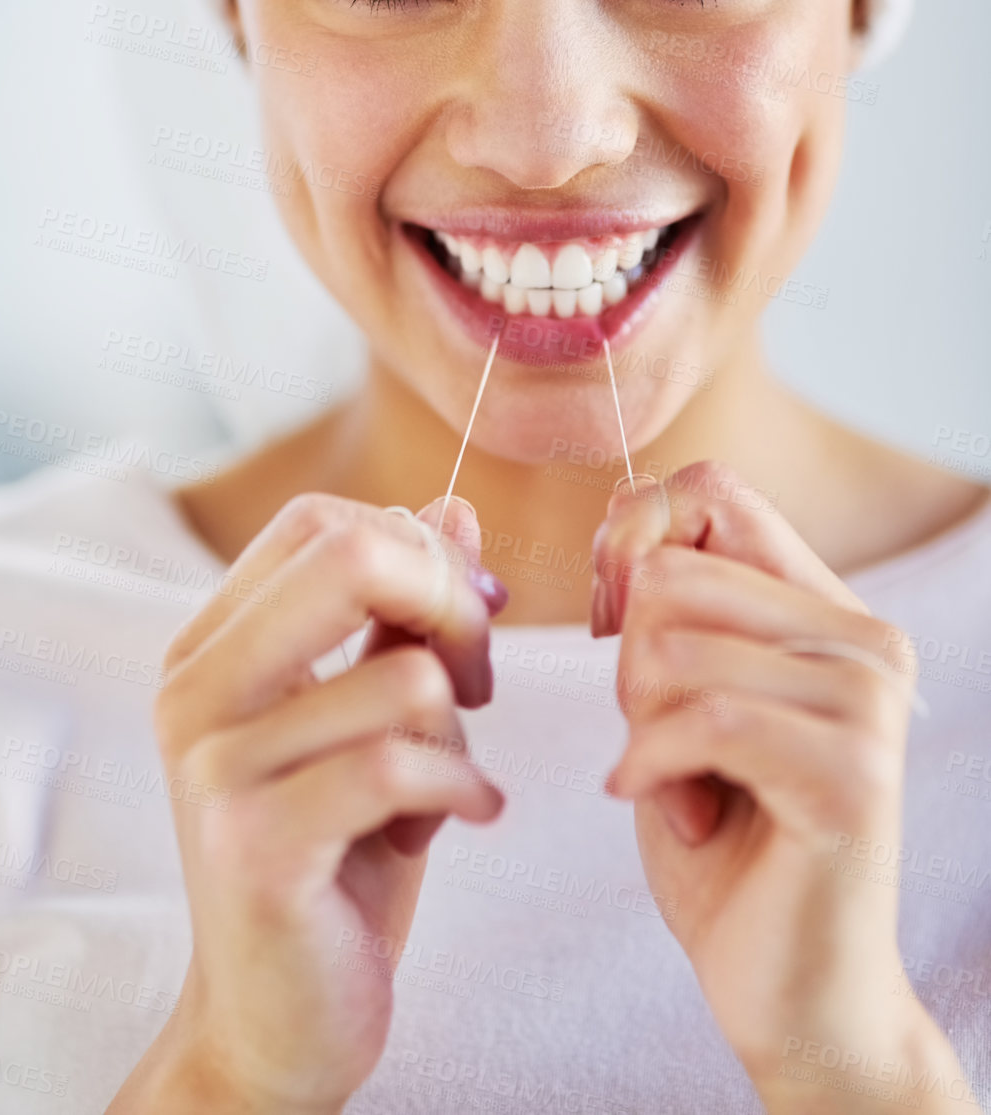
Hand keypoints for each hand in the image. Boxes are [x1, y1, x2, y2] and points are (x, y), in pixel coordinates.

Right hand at [108, 493, 505, 1114]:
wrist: (274, 1024)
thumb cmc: (334, 858)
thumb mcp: (371, 718)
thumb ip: (399, 614)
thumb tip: (454, 507)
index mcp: (209, 647)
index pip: (319, 520)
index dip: (417, 550)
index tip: (458, 620)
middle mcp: (193, 692)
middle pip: (352, 554)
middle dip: (453, 607)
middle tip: (476, 681)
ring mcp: (215, 768)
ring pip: (406, 676)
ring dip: (457, 736)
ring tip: (432, 789)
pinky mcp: (255, 847)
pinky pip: (404, 764)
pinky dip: (463, 790)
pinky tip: (459, 820)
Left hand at [590, 463, 975, 1110]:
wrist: (792, 994)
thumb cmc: (725, 843)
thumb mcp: (686, 699)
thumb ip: (676, 606)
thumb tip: (627, 514)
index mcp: (829, 608)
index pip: (711, 490)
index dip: (632, 544)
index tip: (617, 628)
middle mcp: (866, 640)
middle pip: (670, 575)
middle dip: (628, 668)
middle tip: (665, 748)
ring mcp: (868, 704)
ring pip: (672, 649)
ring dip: (641, 733)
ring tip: (682, 790)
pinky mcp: (851, 775)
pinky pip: (700, 721)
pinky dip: (653, 771)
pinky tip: (678, 817)